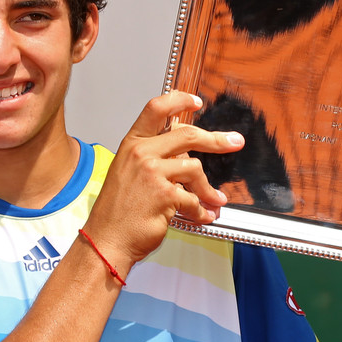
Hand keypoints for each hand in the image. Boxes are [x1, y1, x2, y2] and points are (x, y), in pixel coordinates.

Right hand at [83, 91, 245, 266]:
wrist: (107, 240)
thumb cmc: (118, 212)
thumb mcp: (129, 173)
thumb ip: (154, 158)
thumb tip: (186, 154)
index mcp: (132, 144)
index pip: (156, 109)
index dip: (179, 100)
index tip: (196, 102)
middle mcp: (141, 153)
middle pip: (187, 135)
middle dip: (216, 139)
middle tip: (234, 142)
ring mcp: (153, 173)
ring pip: (195, 169)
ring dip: (208, 189)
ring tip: (215, 201)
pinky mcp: (165, 195)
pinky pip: (194, 199)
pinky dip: (202, 211)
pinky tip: (204, 216)